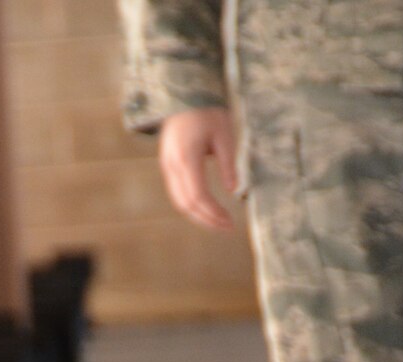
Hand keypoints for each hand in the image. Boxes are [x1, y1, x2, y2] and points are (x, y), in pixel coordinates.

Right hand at [158, 108, 237, 231]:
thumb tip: (235, 191)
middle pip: (187, 204)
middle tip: (227, 226)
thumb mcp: (224, 134)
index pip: (199, 196)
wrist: (184, 94)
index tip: (230, 222)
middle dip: (207, 220)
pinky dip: (192, 205)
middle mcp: (173, 165)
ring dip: (198, 215)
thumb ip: (229, 164)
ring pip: (180, 202)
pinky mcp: (168, 166)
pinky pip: (177, 193)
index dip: (214, 213)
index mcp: (187, 158)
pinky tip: (207, 208)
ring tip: (218, 220)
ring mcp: (167, 166)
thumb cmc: (207, 111)